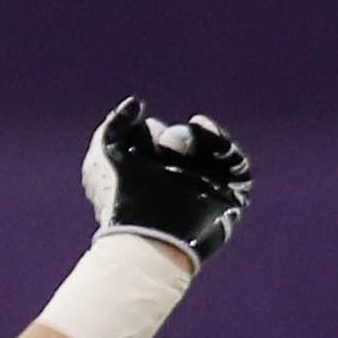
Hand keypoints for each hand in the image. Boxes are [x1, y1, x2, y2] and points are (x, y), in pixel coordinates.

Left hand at [83, 97, 250, 265]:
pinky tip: (203, 132)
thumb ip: (116, 123)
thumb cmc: (120, 197)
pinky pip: (233, 160)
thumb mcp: (103, 153)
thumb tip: (135, 104)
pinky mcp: (229, 196)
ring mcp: (202, 191)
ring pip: (210, 149)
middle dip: (175, 137)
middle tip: (166, 144)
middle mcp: (175, 186)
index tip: (143, 134)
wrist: (146, 232)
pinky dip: (219, 141)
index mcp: (145, 180)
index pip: (156, 144)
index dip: (150, 133)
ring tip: (180, 146)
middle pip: (184, 144)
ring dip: (196, 137)